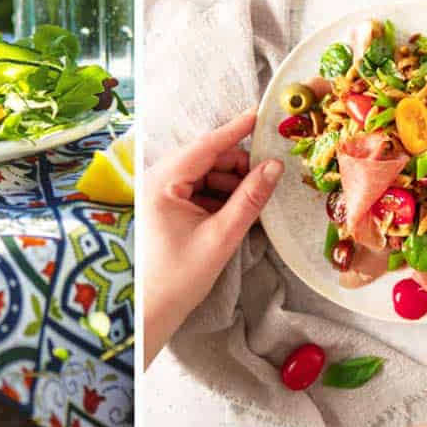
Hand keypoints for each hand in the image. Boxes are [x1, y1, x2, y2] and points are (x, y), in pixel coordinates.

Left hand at [144, 109, 283, 361]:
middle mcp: (155, 181)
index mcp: (162, 183)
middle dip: (238, 166)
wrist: (151, 311)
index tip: (259, 115)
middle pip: (206, 159)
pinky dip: (218, 197)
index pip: (206, 146)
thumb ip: (250, 198)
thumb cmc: (178, 278)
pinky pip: (197, 190)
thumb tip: (274, 167)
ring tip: (252, 202)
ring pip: (204, 175)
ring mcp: (158, 194)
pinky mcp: (164, 208)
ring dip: (230, 184)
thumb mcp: (221, 236)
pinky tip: (235, 211)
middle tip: (267, 178)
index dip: (236, 130)